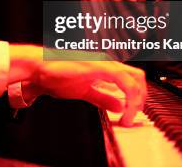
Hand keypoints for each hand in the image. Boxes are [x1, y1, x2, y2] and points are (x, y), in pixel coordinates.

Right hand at [9, 45, 146, 125]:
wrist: (39, 67)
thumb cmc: (55, 74)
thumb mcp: (84, 91)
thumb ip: (102, 98)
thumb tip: (118, 106)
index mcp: (104, 67)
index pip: (131, 78)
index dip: (137, 96)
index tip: (133, 113)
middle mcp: (107, 62)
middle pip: (139, 77)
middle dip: (142, 98)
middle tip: (134, 116)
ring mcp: (104, 63)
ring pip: (134, 79)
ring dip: (136, 101)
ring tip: (129, 118)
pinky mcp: (99, 66)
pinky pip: (123, 81)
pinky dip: (129, 97)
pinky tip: (123, 111)